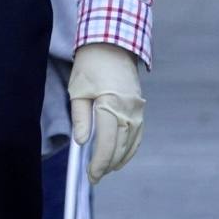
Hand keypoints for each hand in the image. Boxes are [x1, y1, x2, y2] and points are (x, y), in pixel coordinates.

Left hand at [68, 43, 145, 184]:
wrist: (112, 43)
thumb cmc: (90, 64)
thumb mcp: (78, 89)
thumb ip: (80, 117)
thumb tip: (81, 142)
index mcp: (111, 105)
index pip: (107, 143)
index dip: (99, 162)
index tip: (92, 175)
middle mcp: (129, 110)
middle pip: (121, 146)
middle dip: (108, 163)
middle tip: (95, 176)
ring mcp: (137, 108)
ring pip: (132, 142)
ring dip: (120, 158)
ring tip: (106, 168)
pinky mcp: (140, 106)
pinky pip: (137, 132)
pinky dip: (130, 146)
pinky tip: (121, 154)